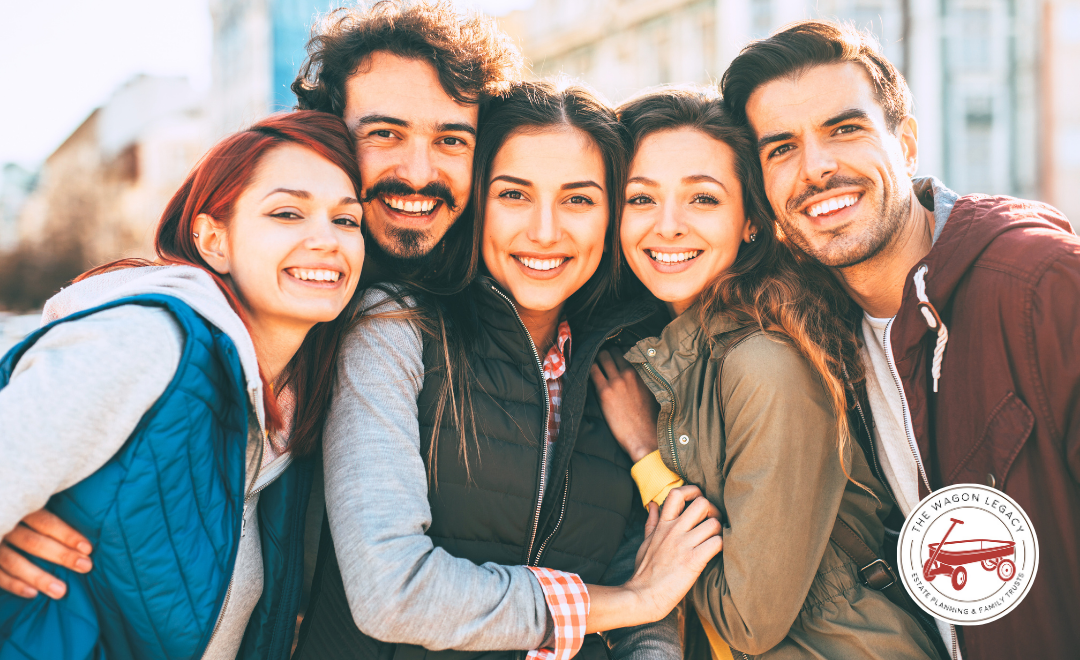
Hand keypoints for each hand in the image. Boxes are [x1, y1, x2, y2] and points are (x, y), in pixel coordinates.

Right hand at [0, 509, 92, 598]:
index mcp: (19, 510)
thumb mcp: (30, 508)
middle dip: (61, 556)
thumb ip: (48, 516)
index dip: (67, 535)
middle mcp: (5, 526)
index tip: (88, 549)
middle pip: (33, 542)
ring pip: (14, 562)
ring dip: (39, 577)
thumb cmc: (20, 517)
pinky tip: (32, 594)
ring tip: (61, 591)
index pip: (45, 522)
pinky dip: (13, 585)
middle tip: (86, 567)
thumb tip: (82, 536)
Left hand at [590, 349, 659, 461]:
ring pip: (602, 357)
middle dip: (605, 354)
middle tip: (601, 361)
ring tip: (594, 366)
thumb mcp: (651, 393)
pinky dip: (590, 370)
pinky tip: (588, 374)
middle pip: (613, 351)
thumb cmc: (649, 418)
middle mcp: (629, 373)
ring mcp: (616, 381)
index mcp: (642, 373)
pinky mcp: (604, 392)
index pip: (627, 352)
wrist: (644, 436)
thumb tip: (632, 373)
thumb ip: (642, 379)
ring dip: (596, 360)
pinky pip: (593, 371)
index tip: (612, 356)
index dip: (618, 352)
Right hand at [626, 485, 722, 620]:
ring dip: (719, 531)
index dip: (693, 492)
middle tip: (713, 523)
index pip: (677, 493)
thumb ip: (652, 521)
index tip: (698, 501)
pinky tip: (716, 553)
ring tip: (716, 541)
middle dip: (713, 511)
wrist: (643, 596)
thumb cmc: (644, 571)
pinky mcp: (694, 560)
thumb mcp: (646, 541)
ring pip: (714, 523)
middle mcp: (674, 530)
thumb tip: (654, 504)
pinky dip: (722, 546)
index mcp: (663, 525)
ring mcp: (684, 545)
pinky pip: (717, 543)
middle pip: (702, 503)